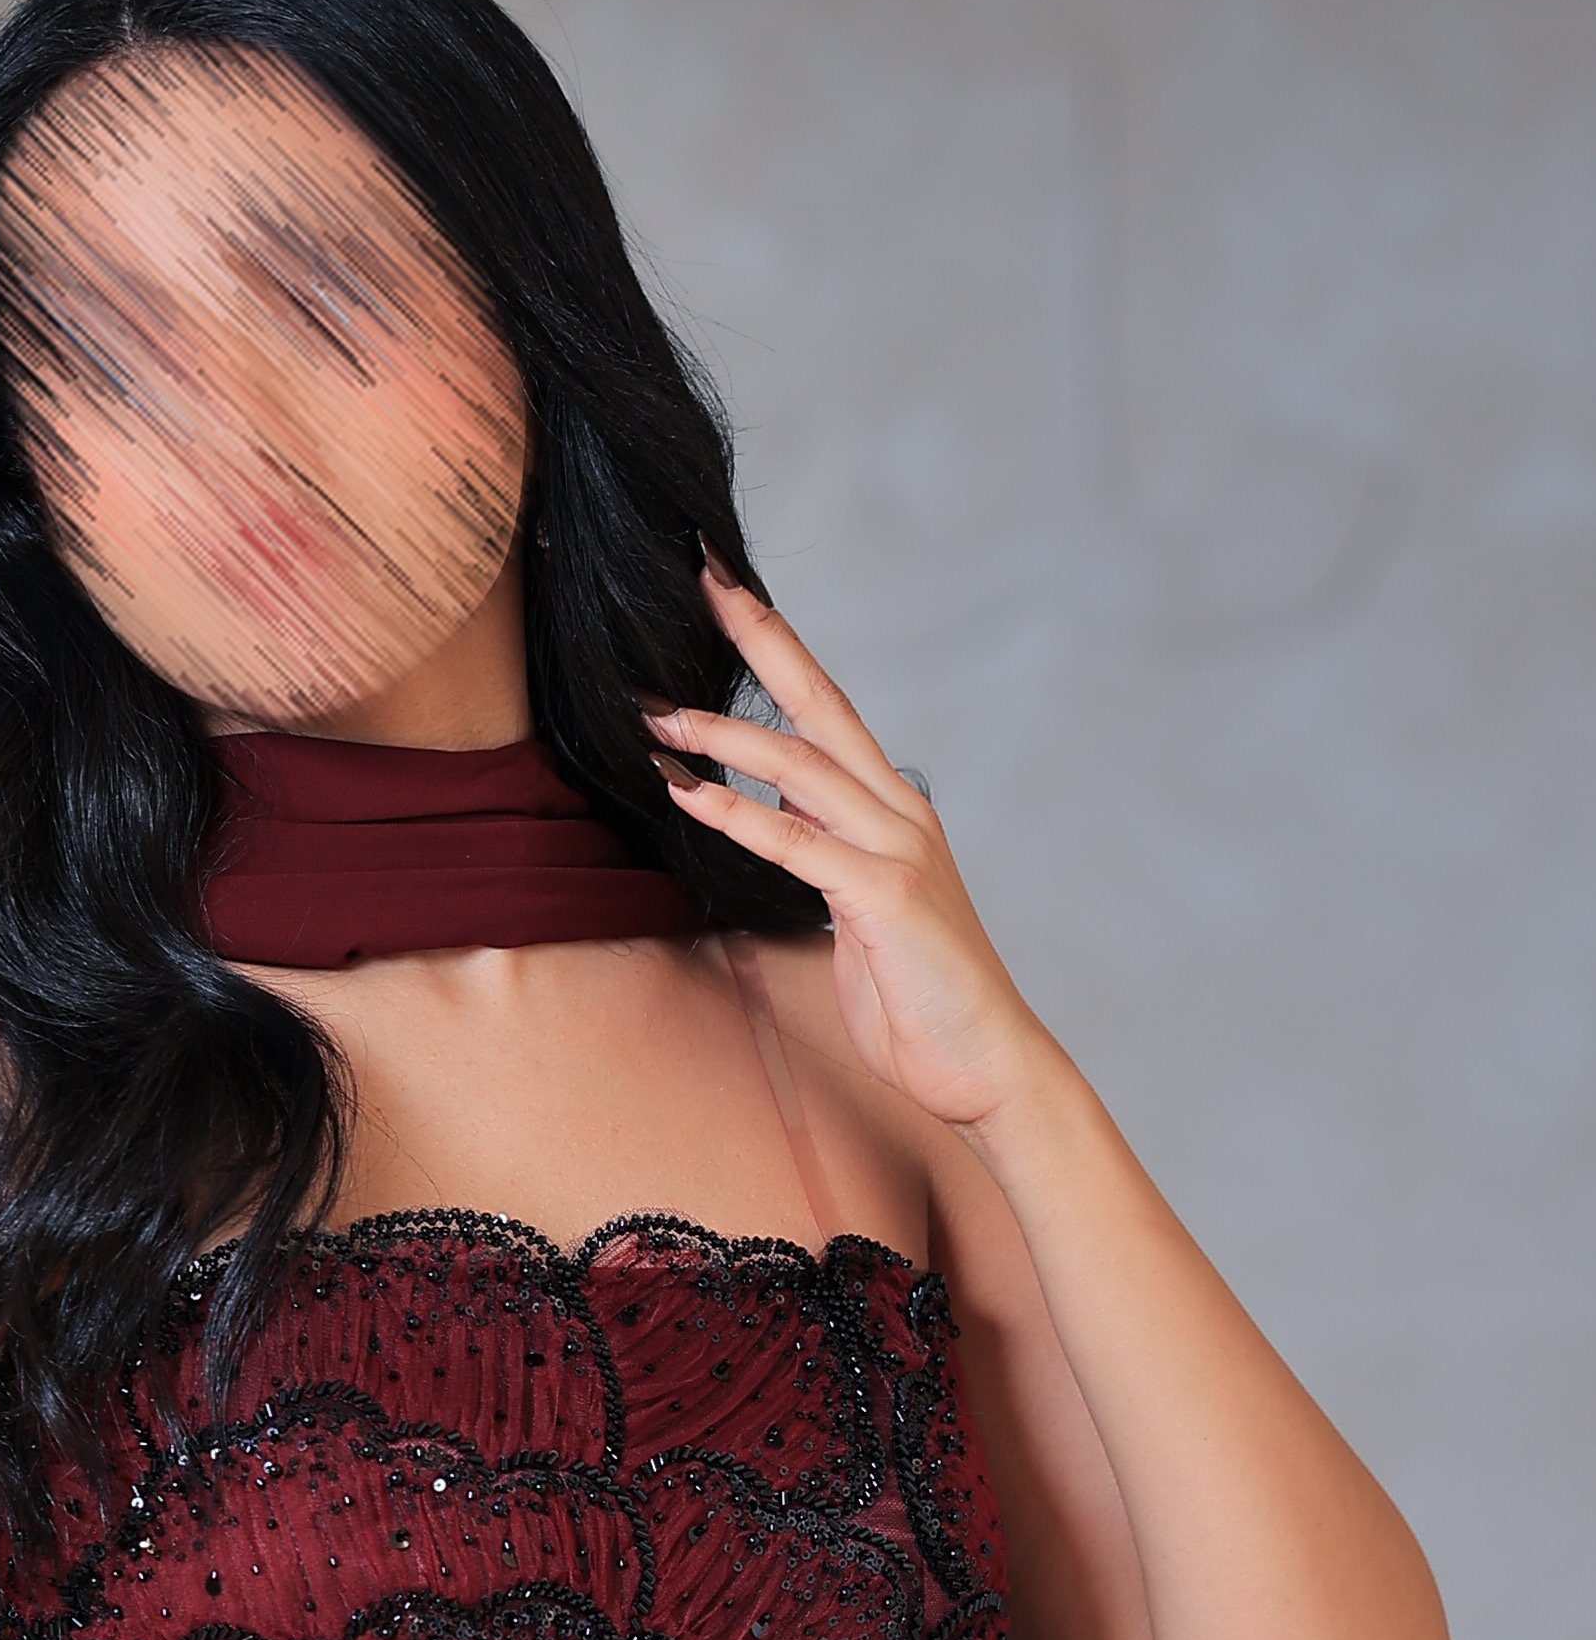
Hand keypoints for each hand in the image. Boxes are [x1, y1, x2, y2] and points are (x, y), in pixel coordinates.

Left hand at [645, 562, 1051, 1132]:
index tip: (728, 592)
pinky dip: (735, 814)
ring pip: (800, 766)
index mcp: (895, 809)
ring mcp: (897, 850)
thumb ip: (824, 849)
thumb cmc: (919, 996)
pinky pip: (796, 844)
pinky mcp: (883, 898)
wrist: (986, 1063)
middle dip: (759, 636)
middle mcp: (901, 813)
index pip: (829, 708)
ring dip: (721, 734)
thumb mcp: (859, 908)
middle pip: (820, 704)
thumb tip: (778, 804)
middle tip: (701, 576)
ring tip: (653, 713)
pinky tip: (684, 791)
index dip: (778, 646)